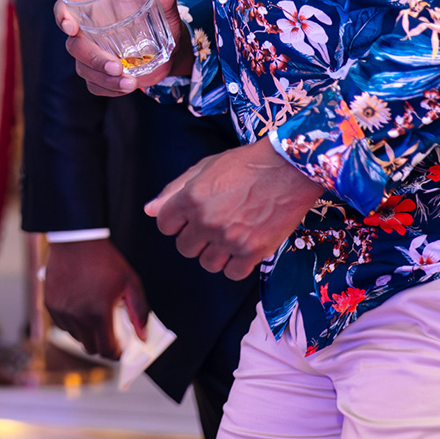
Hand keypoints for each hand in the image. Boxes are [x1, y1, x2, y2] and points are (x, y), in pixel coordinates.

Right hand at [45, 238, 147, 358]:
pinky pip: (62, 325)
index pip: (106, 350)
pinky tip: (79, 309)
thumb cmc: (105, 260)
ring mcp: (61, 311)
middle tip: (109, 336)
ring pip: (75, 337)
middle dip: (101, 346)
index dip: (115, 353)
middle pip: (90, 349)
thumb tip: (143, 337)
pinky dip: (72, 323)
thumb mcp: (130, 283)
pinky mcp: (50, 304)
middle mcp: (78, 316)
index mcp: (99, 313)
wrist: (75, 240)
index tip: (120, 349)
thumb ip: (140, 312)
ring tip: (94, 317)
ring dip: (86, 334)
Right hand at [54, 0, 191, 97]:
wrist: (170, 49)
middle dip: (93, 58)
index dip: (61, 16)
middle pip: (74, 45)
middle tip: (117, 67)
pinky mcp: (99, 75)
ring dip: (105, 79)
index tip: (71, 27)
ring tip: (131, 82)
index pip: (65, 7)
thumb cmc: (159, 20)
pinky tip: (127, 86)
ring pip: (84, 69)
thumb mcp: (164, 7)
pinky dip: (110, 89)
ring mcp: (91, 56)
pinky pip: (94, 85)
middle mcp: (87, 32)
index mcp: (94, 8)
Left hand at [146, 138, 323, 279]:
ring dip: (216, 253)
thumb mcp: (206, 167)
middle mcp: (206, 220)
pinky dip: (235, 264)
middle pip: (185, 248)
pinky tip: (244, 247)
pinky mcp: (252, 252)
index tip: (192, 218)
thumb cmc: (247, 164)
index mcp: (190, 198)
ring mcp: (229, 238)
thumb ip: (175, 190)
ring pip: (207, 263)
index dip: (177, 222)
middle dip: (196, 239)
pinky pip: (231, 273)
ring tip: (231, 235)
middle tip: (215, 226)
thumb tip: (149, 210)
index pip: (165, 225)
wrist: (290, 169)